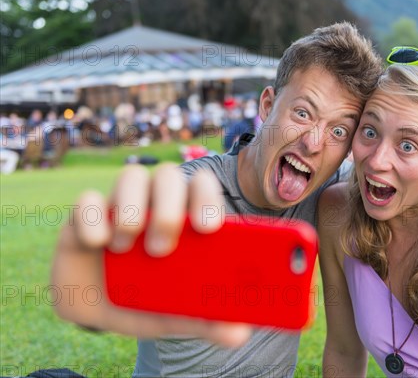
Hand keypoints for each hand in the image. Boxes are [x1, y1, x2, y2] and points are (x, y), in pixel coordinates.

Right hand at [51, 163, 249, 344]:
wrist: (98, 311)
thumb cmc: (147, 300)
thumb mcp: (176, 313)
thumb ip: (208, 319)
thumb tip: (240, 334)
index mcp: (185, 216)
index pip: (202, 186)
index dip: (208, 197)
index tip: (208, 229)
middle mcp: (155, 202)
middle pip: (169, 176)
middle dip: (168, 208)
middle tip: (161, 250)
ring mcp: (120, 204)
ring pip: (131, 176)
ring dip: (131, 207)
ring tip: (125, 247)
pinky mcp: (84, 215)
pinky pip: (87, 199)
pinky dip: (93, 216)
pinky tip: (99, 242)